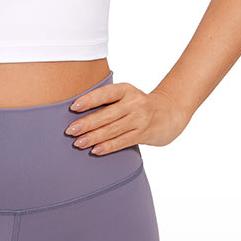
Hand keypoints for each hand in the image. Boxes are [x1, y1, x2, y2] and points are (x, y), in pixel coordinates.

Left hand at [65, 82, 189, 154]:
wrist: (170, 113)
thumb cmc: (138, 104)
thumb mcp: (126, 95)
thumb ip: (107, 101)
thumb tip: (77, 113)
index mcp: (126, 89)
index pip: (105, 93)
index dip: (89, 100)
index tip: (73, 107)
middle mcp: (134, 102)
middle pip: (107, 114)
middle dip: (87, 123)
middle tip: (70, 130)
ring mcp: (140, 119)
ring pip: (113, 129)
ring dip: (94, 137)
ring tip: (78, 143)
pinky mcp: (145, 133)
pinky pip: (123, 141)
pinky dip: (108, 146)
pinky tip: (95, 150)